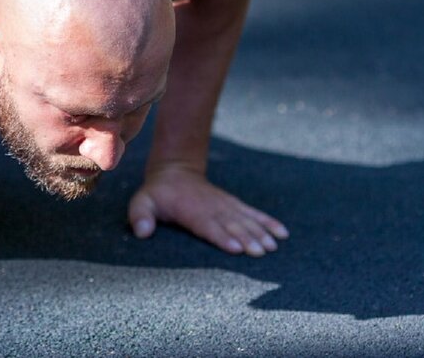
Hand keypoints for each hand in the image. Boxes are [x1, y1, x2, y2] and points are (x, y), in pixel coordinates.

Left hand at [127, 163, 288, 255]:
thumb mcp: (142, 201)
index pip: (207, 225)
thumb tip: (142, 233)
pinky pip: (253, 213)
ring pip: (245, 220)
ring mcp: (225, 205)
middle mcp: (211, 208)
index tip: (235, 247)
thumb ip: (140, 216)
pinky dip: (268, 222)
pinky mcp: (234, 205)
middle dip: (247, 238)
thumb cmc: (158, 193)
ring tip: (273, 246)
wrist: (176, 171)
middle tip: (261, 252)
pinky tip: (282, 233)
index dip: (221, 236)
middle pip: (231, 225)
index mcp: (191, 210)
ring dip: (260, 232)